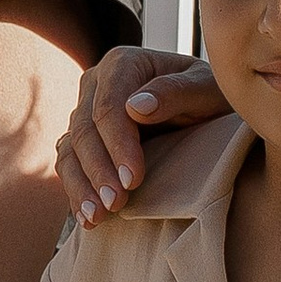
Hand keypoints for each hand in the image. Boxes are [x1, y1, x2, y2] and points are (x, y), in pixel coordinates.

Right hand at [57, 47, 227, 227]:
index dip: (118, 144)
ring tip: (97, 217)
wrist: (207, 108)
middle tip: (116, 203)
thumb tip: (137, 106)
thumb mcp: (207, 89)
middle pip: (85, 130)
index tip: (132, 178)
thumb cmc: (210, 95)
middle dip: (99, 170)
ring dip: (81, 186)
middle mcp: (96, 84)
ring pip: (71, 150)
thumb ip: (177, 92)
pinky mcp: (83, 138)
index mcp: (123, 64)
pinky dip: (77, 191)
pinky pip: (69, 164)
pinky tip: (87, 217)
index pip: (109, 107)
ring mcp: (85, 111)